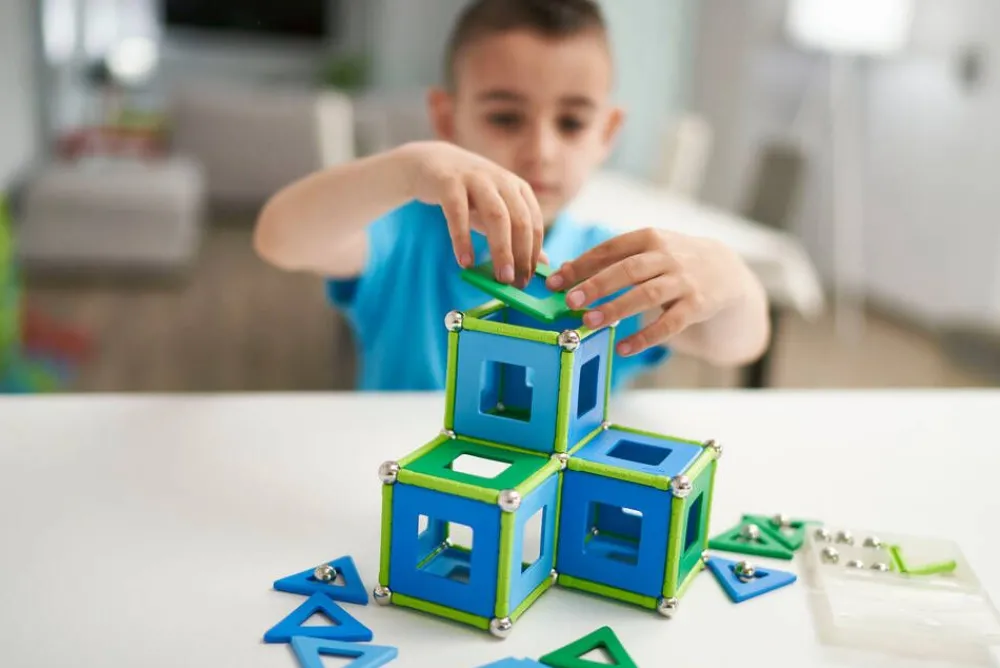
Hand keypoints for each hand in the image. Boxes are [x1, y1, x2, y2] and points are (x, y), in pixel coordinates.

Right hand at [399, 141, 543, 286]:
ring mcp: (476, 179)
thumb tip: (543, 263)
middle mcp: (501, 180)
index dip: (533, 254)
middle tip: (517, 283)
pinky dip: (463, 239)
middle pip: (520, 221)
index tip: (527, 281)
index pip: (534, 224)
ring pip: (496, 216)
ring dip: (501, 249)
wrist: (431, 163)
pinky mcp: (449, 182)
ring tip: (500, 278)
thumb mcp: (496, 211)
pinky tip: (464, 262)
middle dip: (522, 255)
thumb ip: (517, 235)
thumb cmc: (468, 194)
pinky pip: (458, 213)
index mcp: (518, 188)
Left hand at [545, 228, 751, 355]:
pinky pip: (669, 324)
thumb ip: (609, 260)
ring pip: (647, 295)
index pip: (609, 249)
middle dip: (596, 286)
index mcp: (648, 238)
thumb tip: (563, 272)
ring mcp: (683, 281)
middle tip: (569, 301)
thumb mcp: (645, 251)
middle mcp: (667, 256)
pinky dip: (645, 338)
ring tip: (588, 323)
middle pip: (627, 270)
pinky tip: (623, 347)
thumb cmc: (671, 262)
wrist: (726, 271)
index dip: (581, 265)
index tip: (554, 281)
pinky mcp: (697, 306)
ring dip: (616, 309)